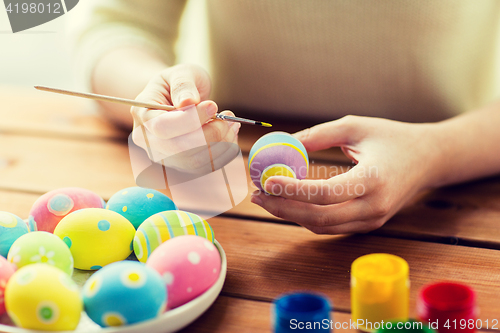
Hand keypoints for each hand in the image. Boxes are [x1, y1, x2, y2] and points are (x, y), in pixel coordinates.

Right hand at [131, 64, 239, 172]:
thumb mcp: (181, 73)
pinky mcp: (182, 164)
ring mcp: (164, 156)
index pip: (163, 127)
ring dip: (221, 143)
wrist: (179, 98)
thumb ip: (183, 85)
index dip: (190, 120)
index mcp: (143, 114)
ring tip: (231, 122)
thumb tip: (188, 102)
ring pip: (195, 161)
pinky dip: (224, 152)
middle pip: (180, 149)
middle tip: (228, 115)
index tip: (212, 106)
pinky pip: (206, 166)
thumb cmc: (179, 82)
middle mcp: (148, 140)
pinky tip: (229, 133)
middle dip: (210, 133)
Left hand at [250, 115, 440, 233]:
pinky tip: (288, 203)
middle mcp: (374, 207)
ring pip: (322, 226)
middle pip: (319, 217)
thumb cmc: (392, 137)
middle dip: (283, 208)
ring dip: (291, 215)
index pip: (326, 193)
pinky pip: (331, 226)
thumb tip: (282, 143)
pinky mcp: (368, 223)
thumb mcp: (355, 126)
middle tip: (257, 194)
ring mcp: (372, 220)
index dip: (293, 190)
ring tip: (266, 198)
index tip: (266, 180)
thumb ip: (319, 135)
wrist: (428, 159)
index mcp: (374, 180)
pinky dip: (306, 217)